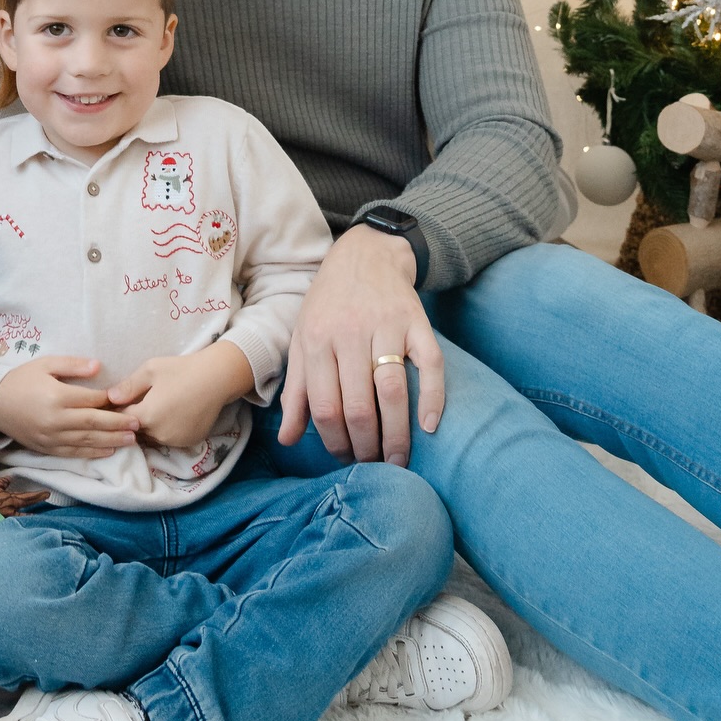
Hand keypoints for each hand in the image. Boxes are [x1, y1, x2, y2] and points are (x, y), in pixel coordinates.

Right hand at [0, 356, 140, 458]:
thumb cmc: (22, 379)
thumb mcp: (46, 364)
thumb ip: (73, 365)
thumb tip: (99, 367)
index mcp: (56, 396)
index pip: (91, 400)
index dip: (110, 400)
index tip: (128, 399)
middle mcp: (56, 420)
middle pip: (93, 423)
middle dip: (118, 424)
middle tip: (139, 423)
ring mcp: (52, 437)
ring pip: (87, 440)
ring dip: (111, 440)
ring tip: (132, 439)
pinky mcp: (47, 448)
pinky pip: (74, 452)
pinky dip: (93, 452)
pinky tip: (109, 451)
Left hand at [108, 342, 253, 450]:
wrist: (216, 378)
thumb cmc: (181, 369)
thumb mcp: (151, 370)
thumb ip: (129, 386)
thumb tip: (110, 398)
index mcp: (147, 415)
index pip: (121, 419)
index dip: (117, 410)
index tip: (115, 402)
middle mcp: (160, 434)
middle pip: (136, 431)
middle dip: (133, 419)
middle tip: (137, 403)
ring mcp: (176, 441)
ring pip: (153, 437)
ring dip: (150, 427)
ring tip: (156, 408)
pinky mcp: (189, 442)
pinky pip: (170, 440)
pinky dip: (166, 431)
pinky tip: (172, 414)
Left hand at [279, 226, 443, 467]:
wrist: (366, 253)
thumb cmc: (329, 304)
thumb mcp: (302, 339)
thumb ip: (296, 390)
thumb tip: (287, 440)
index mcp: (317, 340)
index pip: (324, 406)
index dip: (335, 442)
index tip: (345, 459)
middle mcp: (350, 333)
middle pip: (358, 405)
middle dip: (366, 446)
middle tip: (373, 466)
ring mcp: (386, 326)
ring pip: (391, 391)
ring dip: (396, 434)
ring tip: (397, 459)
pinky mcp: (417, 321)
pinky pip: (430, 365)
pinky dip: (432, 399)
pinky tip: (429, 427)